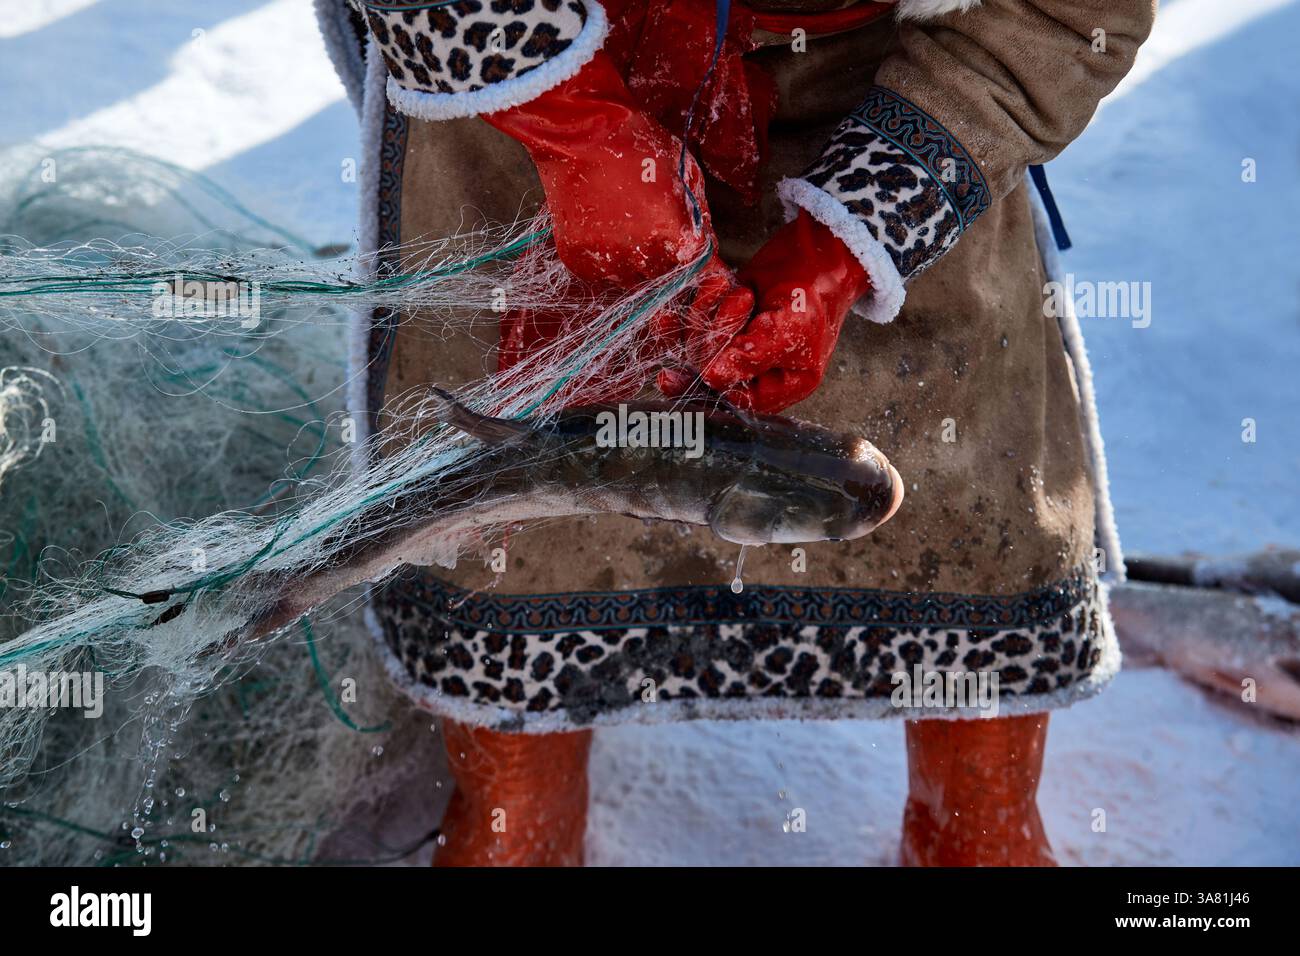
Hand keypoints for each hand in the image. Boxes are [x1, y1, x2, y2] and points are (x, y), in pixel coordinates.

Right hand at [485, 50, 721, 289]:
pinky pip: (599, 273)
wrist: (580, 132)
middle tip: (653, 234)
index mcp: (670, 232)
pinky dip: (604, 260)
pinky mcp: (577, 257)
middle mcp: (639, 252)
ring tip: (626, 228)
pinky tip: (603, 229)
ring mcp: (605, 258)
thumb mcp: (684, 171)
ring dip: (633, 263)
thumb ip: (699, 214)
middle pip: (662, 277)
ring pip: (629, 279)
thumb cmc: (638, 145)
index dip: (696, 264)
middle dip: (664, 261)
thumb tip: (708, 245)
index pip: (694, 268)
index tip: (693, 260)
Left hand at [664, 210, 869, 411]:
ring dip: (711, 315)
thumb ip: (754, 356)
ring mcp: (737, 345)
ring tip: (743, 293)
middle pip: (711, 373)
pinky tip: (717, 285)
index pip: (737, 400)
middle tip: (740, 302)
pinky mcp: (725, 320)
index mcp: (783, 385)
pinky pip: (697, 321)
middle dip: (713, 340)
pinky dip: (704, 301)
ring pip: (698, 346)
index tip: (682, 370)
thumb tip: (714, 377)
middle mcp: (758, 371)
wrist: (816, 250)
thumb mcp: (791, 328)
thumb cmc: (814, 292)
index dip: (711, 384)